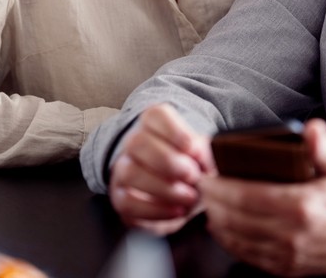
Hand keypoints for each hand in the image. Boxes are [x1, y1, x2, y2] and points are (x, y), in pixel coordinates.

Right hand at [108, 104, 214, 234]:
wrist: (178, 193)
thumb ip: (204, 153)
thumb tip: (205, 159)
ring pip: (130, 173)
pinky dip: (156, 210)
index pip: (155, 115)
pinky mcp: (120, 198)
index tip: (193, 149)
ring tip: (189, 197)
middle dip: (169, 161)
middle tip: (193, 176)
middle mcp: (133, 143)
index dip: (174, 131)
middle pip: (138, 142)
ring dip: (164, 188)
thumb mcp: (201, 154)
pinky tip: (177, 211)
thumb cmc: (190, 165)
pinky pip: (128, 203)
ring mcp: (122, 170)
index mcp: (154, 124)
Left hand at [199, 119, 325, 275]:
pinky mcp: (287, 267)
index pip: (248, 197)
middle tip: (201, 187)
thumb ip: (323, 146)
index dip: (221, 188)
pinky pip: (249, 256)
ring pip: (238, 240)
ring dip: (217, 222)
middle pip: (237, 219)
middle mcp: (293, 234)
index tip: (207, 177)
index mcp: (303, 206)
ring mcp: (289, 255)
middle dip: (213, 203)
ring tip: (208, 204)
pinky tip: (222, 228)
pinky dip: (230, 242)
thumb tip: (312, 129)